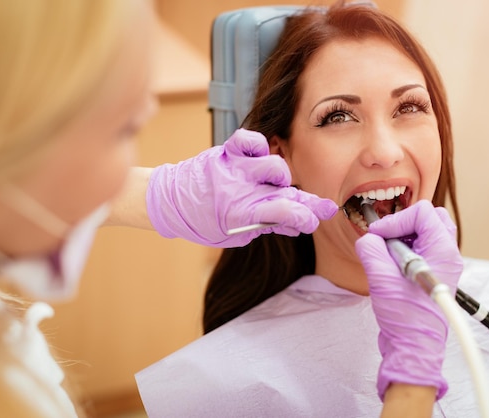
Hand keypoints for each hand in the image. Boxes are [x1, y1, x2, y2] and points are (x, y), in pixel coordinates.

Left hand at [146, 129, 337, 246]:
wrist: (169, 201)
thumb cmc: (203, 221)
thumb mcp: (234, 234)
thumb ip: (265, 225)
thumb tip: (296, 224)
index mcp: (240, 214)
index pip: (281, 213)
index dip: (303, 217)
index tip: (315, 220)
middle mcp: (239, 189)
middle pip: (283, 190)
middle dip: (306, 201)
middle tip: (319, 207)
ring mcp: (234, 168)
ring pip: (272, 164)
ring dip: (281, 176)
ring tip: (278, 184)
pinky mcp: (227, 152)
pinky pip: (250, 140)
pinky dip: (259, 145)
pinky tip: (261, 156)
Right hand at [354, 200, 462, 399]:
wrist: (414, 347)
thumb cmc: (406, 319)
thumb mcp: (382, 279)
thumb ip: (371, 250)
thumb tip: (369, 239)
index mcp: (443, 252)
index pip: (422, 213)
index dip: (396, 220)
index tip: (378, 236)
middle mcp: (447, 255)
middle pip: (429, 217)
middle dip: (403, 223)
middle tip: (386, 239)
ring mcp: (441, 264)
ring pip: (425, 231)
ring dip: (402, 236)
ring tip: (387, 254)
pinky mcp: (432, 272)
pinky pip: (420, 247)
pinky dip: (403, 248)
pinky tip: (390, 265)